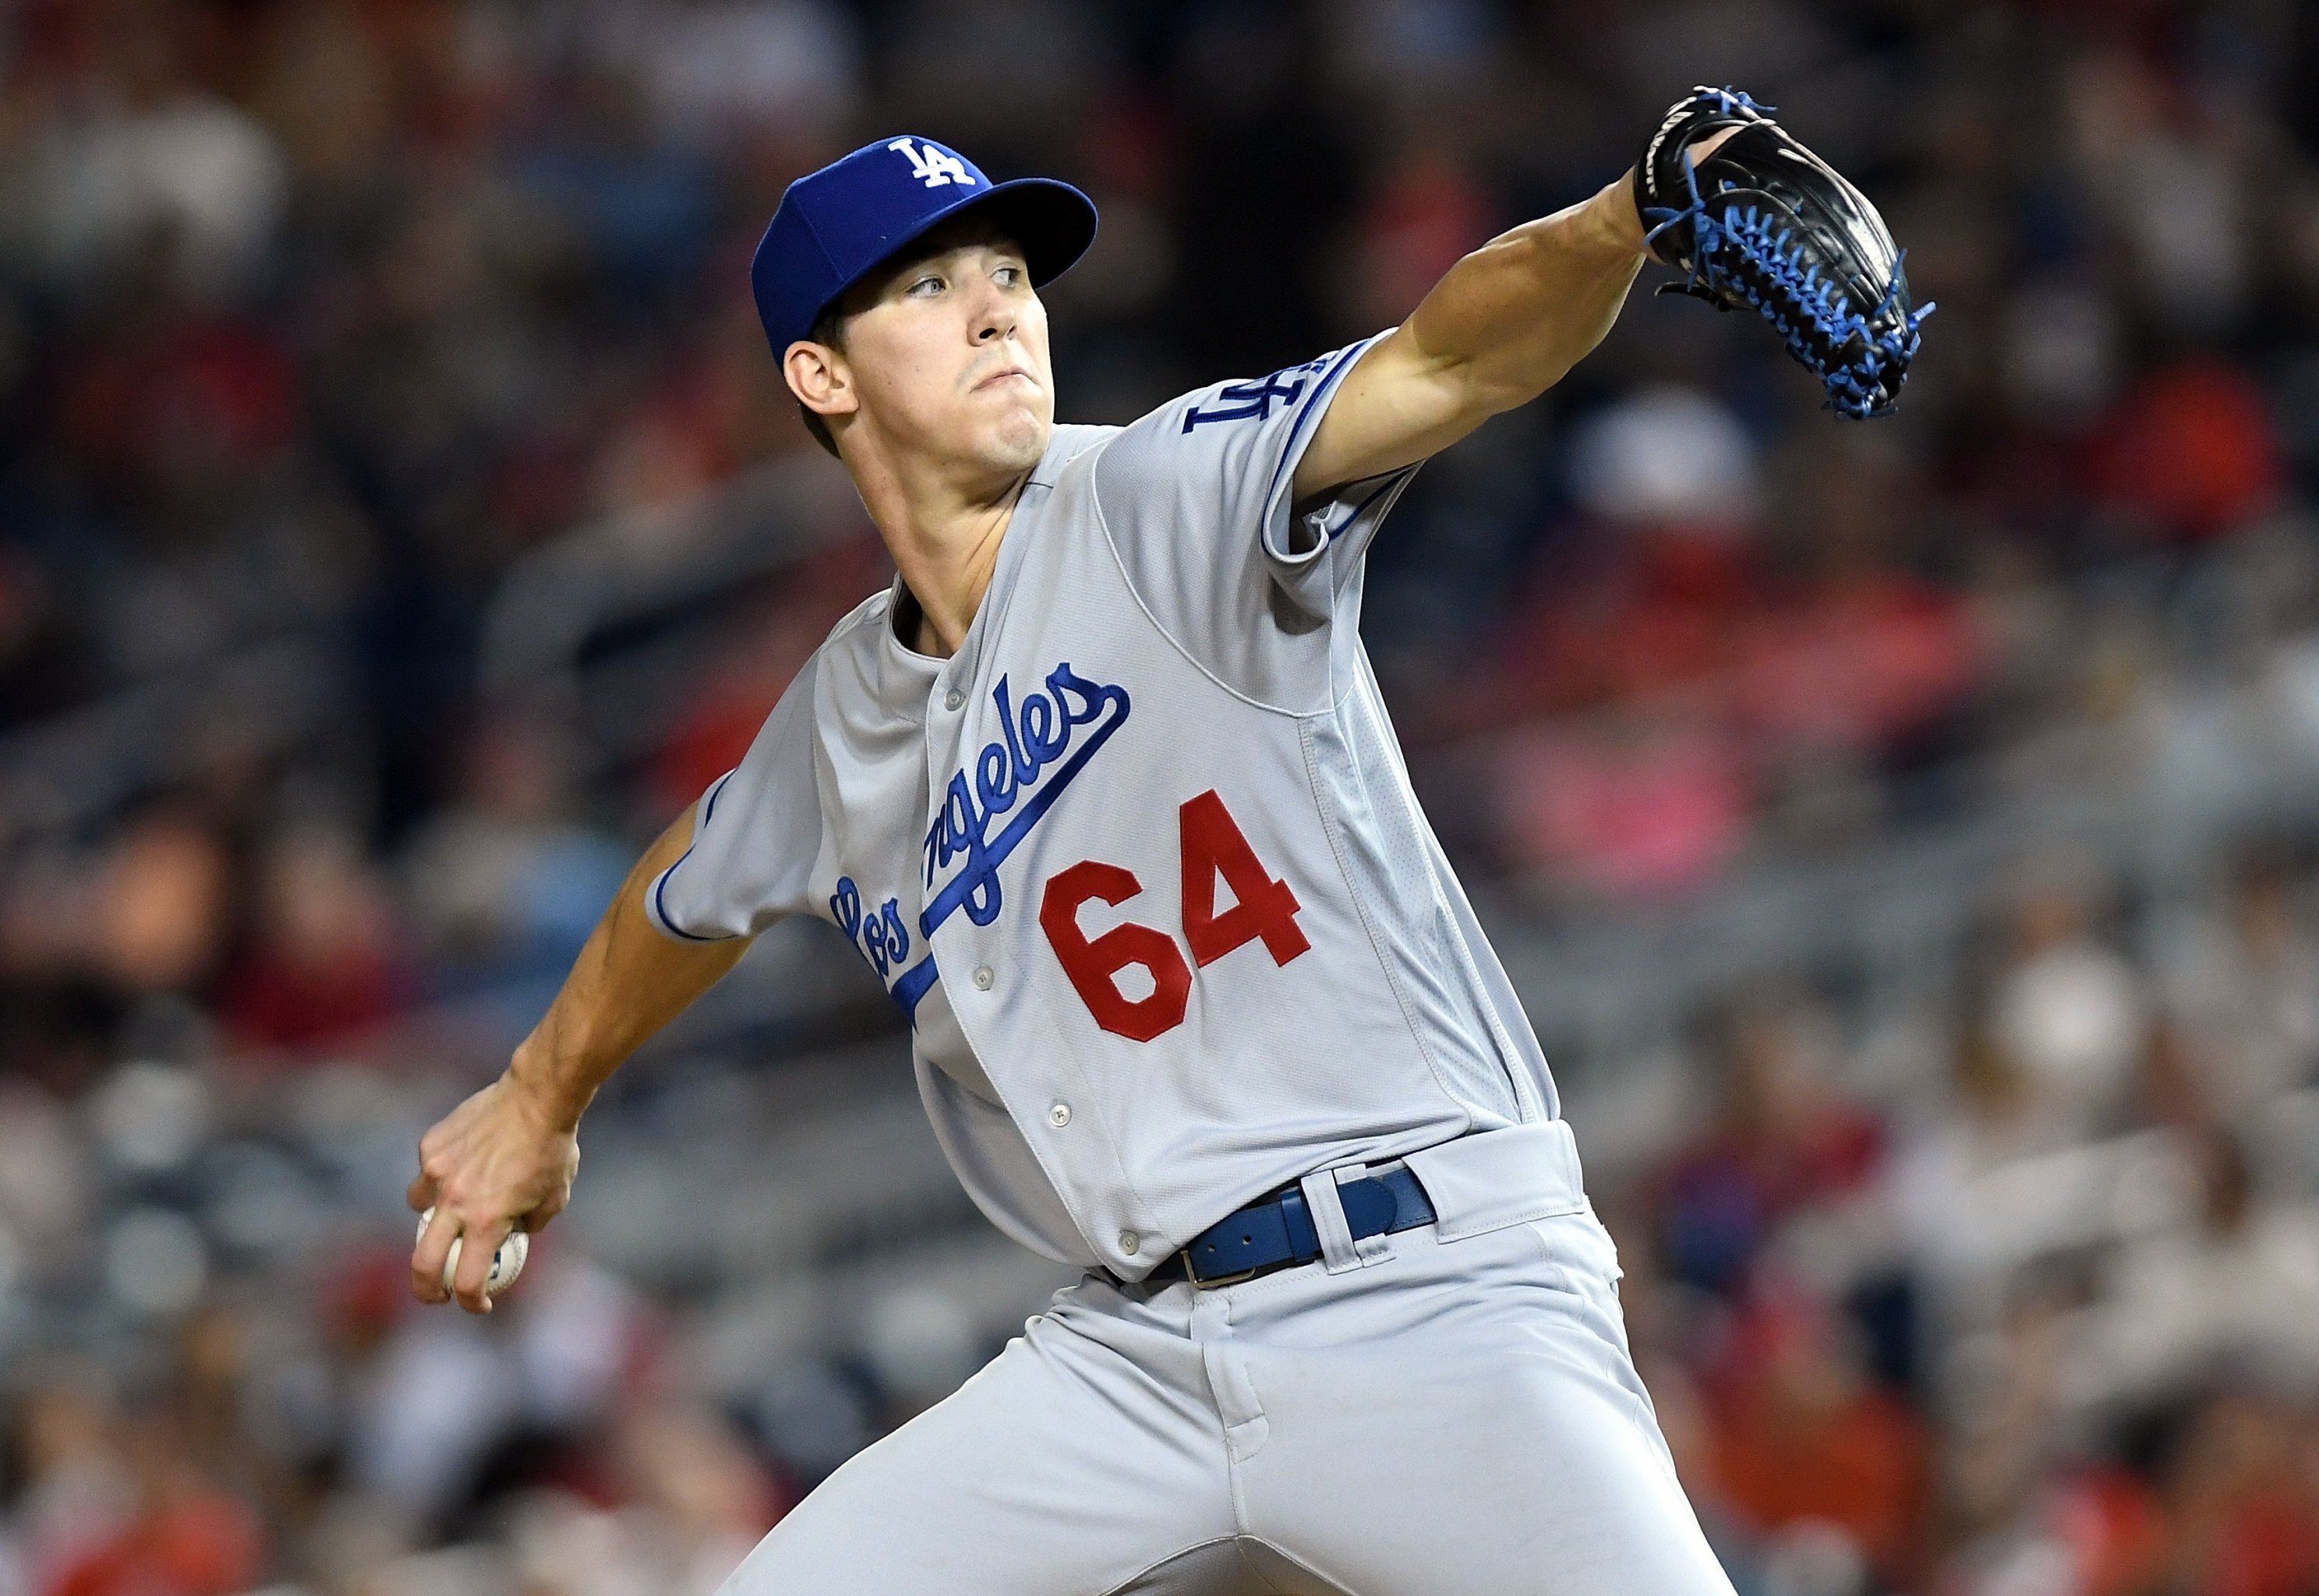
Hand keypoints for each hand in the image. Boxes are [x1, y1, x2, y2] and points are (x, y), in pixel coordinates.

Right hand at [407, 1068, 579, 1313]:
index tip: (480, 1304)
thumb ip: (529, 1224)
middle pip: (423, 1263)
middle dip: (426, 1288)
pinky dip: (442, 1173)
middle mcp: (455, 1201)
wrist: (537, 1096)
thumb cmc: (553, 1148)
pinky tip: (465, 1159)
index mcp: (486, 1221)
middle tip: (437, 1292)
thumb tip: (512, 1235)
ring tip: (453, 1205)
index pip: (469, 1281)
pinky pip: (428, 1169)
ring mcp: (437, 1172)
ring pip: (418, 1207)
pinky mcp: (430, 1146)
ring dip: (431, 1215)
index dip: (472, 1302)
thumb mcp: (554, 1197)